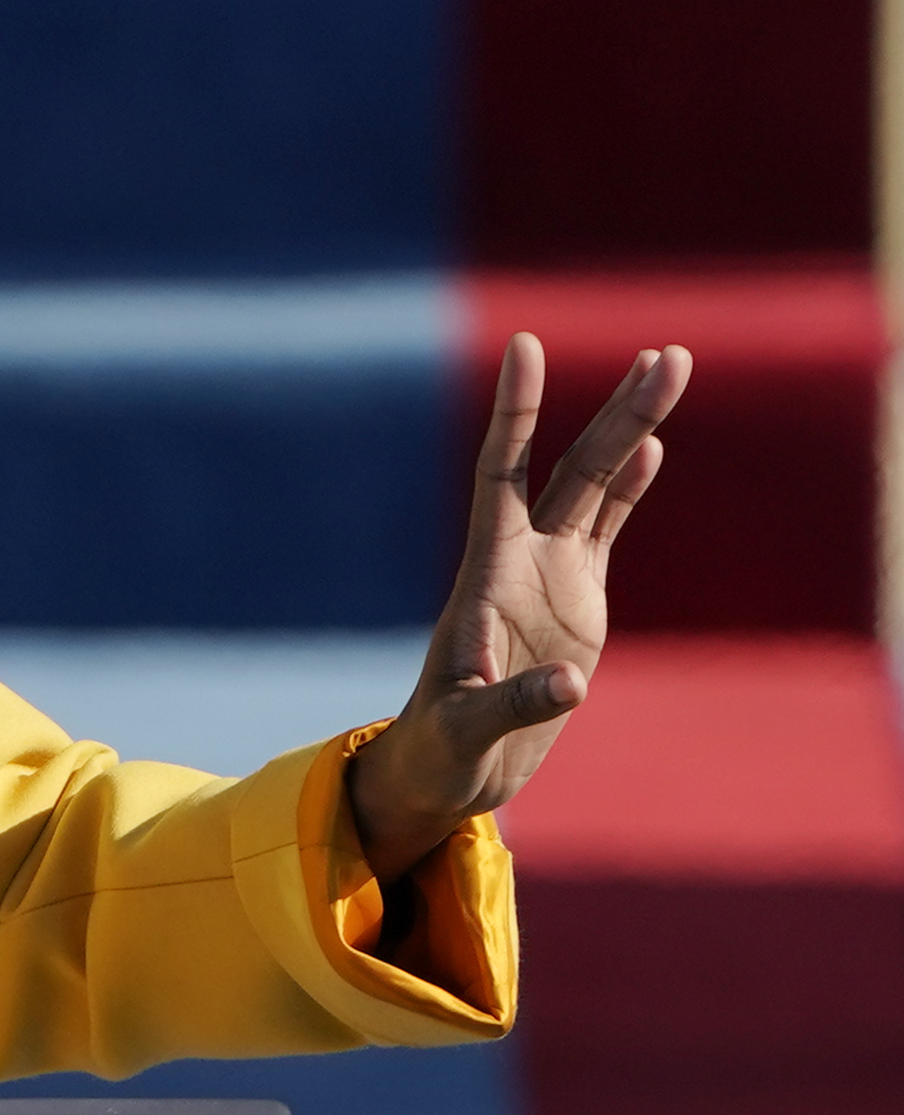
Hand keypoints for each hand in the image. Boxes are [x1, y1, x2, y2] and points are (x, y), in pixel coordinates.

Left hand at [347, 334, 690, 880]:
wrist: (452, 768)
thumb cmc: (443, 749)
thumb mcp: (467, 731)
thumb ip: (512, 704)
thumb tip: (571, 685)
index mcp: (486, 575)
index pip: (501, 471)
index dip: (515, 413)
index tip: (525, 346)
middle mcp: (520, 559)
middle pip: (574, 469)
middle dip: (620, 413)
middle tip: (671, 354)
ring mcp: (551, 575)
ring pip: (597, 487)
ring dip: (634, 432)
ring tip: (671, 367)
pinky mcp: (578, 602)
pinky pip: (607, 531)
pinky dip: (630, 490)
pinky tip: (654, 448)